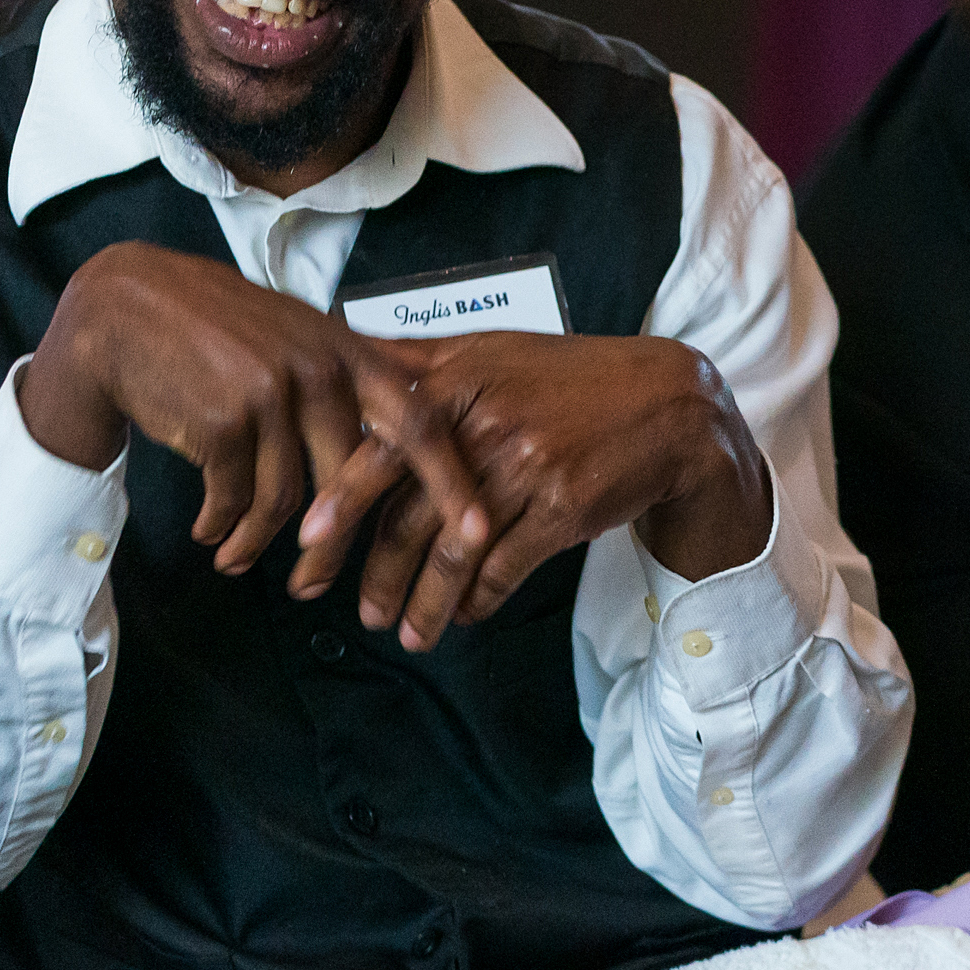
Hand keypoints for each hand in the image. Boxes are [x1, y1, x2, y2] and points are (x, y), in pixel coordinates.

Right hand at [18, 243, 488, 577]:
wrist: (128, 307)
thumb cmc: (216, 325)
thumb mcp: (293, 333)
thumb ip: (342, 377)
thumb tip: (394, 435)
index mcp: (348, 350)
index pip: (421, 422)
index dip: (453, 482)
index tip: (479, 534)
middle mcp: (319, 370)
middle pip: (353, 479)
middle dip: (337, 546)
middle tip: (320, 587)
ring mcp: (272, 394)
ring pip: (287, 499)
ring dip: (259, 541)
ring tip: (239, 559)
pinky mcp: (223, 421)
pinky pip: (235, 498)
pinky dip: (224, 527)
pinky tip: (211, 536)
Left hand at [301, 331, 772, 649]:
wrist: (666, 405)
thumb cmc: (567, 378)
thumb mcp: (491, 349)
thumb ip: (416, 358)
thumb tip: (337, 337)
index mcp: (457, 381)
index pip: (381, 448)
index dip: (339, 499)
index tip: (303, 540)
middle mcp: (486, 423)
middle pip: (408, 511)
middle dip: (368, 569)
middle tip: (333, 603)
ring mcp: (527, 468)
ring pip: (455, 552)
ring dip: (422, 601)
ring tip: (400, 632)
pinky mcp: (564, 508)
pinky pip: (506, 568)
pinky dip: (478, 600)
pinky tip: (462, 617)